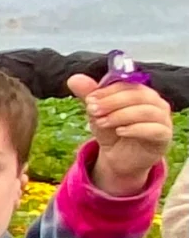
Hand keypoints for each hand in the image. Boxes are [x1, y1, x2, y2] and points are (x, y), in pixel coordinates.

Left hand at [69, 73, 172, 194]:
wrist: (119, 158)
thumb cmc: (112, 132)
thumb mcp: (97, 113)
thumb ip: (88, 96)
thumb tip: (74, 78)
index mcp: (141, 92)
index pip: (128, 84)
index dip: (108, 90)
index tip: (89, 99)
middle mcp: (156, 103)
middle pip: (139, 95)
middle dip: (112, 102)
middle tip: (92, 110)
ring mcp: (163, 119)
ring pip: (147, 111)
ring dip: (121, 115)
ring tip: (101, 122)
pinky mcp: (164, 137)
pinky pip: (155, 129)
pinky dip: (136, 129)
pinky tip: (119, 131)